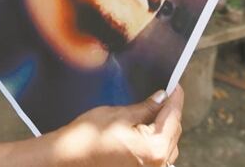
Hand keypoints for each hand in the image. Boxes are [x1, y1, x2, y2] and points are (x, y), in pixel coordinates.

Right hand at [55, 87, 183, 165]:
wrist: (68, 158)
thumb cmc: (88, 138)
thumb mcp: (118, 115)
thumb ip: (145, 107)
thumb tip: (161, 97)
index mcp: (154, 148)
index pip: (172, 117)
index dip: (175, 98)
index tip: (175, 86)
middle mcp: (157, 163)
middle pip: (173, 132)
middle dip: (170, 112)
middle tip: (164, 94)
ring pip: (168, 145)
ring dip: (165, 128)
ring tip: (156, 110)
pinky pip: (158, 155)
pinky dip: (157, 141)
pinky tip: (148, 129)